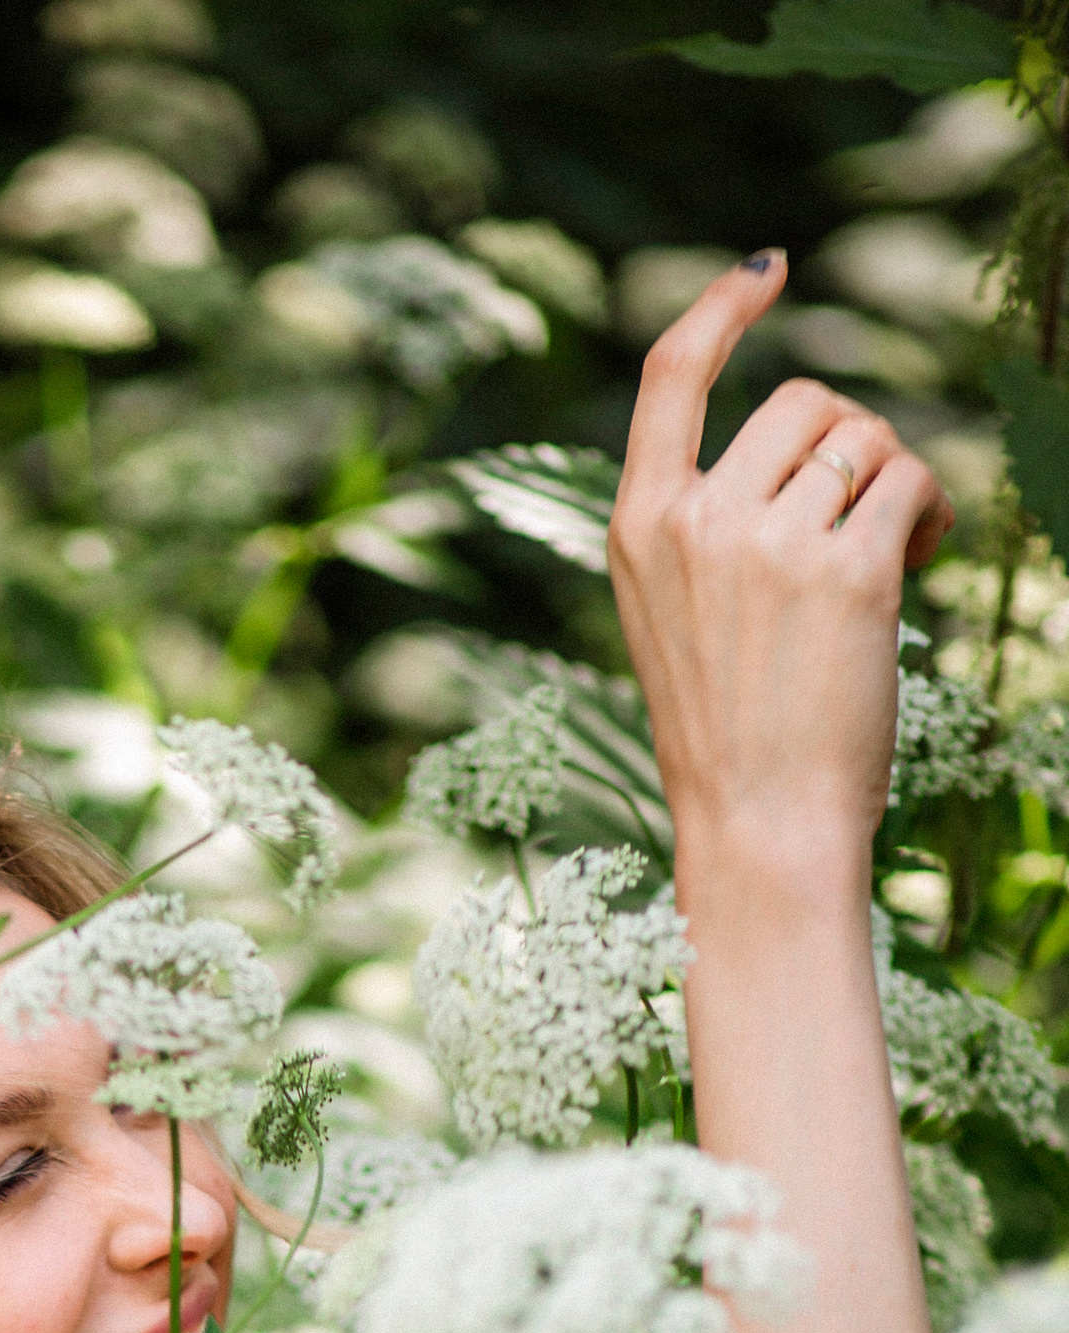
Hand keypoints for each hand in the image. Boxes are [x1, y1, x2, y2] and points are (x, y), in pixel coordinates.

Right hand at [609, 255, 953, 874]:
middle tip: (860, 516)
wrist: (758, 826)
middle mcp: (695, 523)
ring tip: (894, 548)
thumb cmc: (729, 732)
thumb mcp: (679, 616)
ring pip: (863, 438)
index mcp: (639, 529)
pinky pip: (910, 479)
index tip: (770, 269)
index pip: (672, 376)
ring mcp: (769, 545)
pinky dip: (928, 511)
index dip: (723, 307)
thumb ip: (709, 522)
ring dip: (892, 481)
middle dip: (847, 444)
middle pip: (802, 402)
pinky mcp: (847, 571)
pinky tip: (919, 561)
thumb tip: (811, 436)